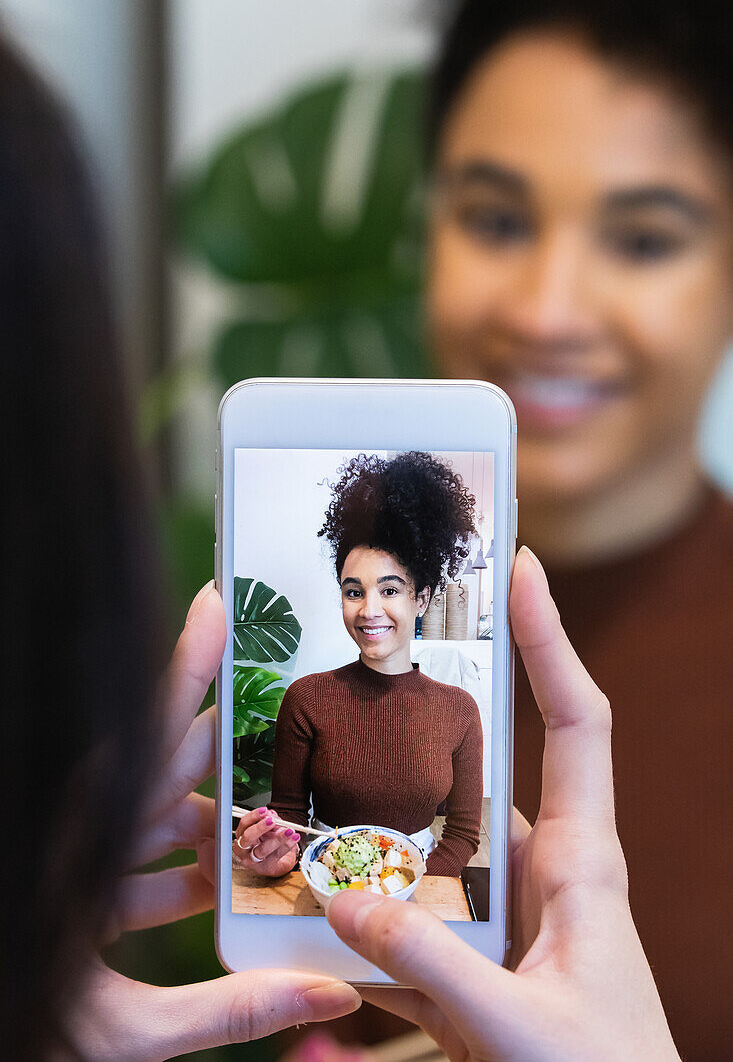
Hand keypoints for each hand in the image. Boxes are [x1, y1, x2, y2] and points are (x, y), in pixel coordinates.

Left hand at [65, 581, 359, 1060]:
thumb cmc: (29, 1024)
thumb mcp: (128, 1032)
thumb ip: (226, 1011)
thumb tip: (326, 990)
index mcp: (87, 846)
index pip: (148, 738)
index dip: (185, 668)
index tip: (215, 603)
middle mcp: (84, 834)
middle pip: (164, 766)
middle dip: (227, 745)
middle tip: (286, 711)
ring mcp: (79, 857)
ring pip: (156, 816)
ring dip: (213, 823)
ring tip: (275, 821)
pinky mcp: (78, 888)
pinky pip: (141, 862)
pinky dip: (184, 871)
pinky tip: (224, 886)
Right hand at [233, 806, 299, 875]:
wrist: (272, 860)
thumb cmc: (266, 840)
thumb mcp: (267, 827)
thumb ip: (268, 820)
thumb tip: (270, 815)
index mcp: (241, 835)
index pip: (244, 824)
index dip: (253, 816)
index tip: (265, 810)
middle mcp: (243, 849)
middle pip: (248, 838)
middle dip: (260, 828)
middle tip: (273, 821)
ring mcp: (252, 861)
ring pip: (262, 850)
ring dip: (278, 839)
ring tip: (290, 831)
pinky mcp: (264, 868)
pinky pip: (276, 856)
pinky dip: (286, 846)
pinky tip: (294, 839)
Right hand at [325, 548, 679, 1061]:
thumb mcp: (520, 1028)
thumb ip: (430, 965)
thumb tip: (343, 899)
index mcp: (584, 864)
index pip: (577, 723)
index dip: (551, 640)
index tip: (521, 568)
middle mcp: (544, 876)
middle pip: (474, 779)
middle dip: (413, 742)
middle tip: (353, 690)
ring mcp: (507, 921)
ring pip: (428, 858)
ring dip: (373, 853)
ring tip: (302, 827)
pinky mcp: (478, 969)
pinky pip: (412, 931)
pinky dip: (367, 936)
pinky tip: (314, 937)